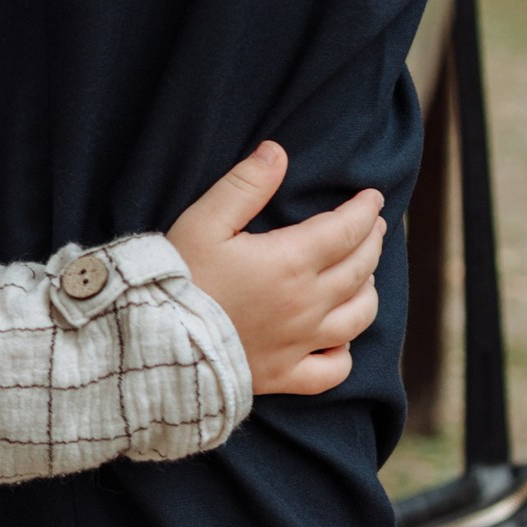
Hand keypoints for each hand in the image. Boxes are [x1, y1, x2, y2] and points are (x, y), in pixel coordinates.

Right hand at [168, 141, 384, 396]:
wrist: (154, 343)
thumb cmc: (177, 278)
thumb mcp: (203, 221)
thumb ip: (245, 185)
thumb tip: (277, 151)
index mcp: (291, 262)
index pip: (347, 229)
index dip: (364, 210)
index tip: (372, 197)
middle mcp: (307, 303)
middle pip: (360, 269)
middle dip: (372, 242)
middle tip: (373, 227)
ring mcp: (300, 343)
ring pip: (359, 317)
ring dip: (368, 291)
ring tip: (364, 277)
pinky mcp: (285, 375)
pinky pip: (333, 371)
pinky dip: (344, 354)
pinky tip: (339, 341)